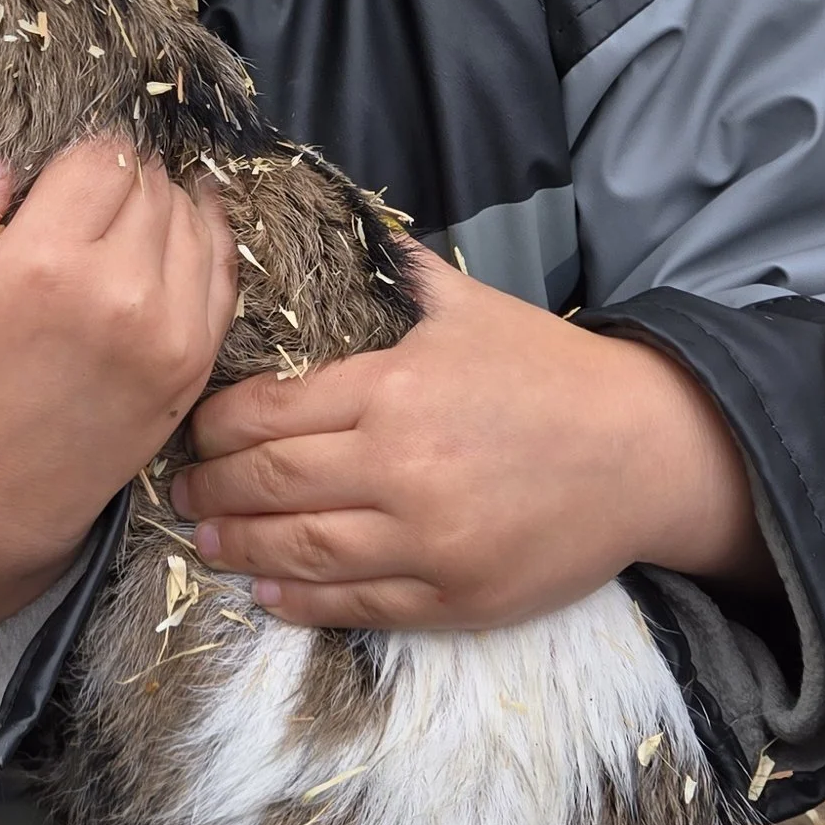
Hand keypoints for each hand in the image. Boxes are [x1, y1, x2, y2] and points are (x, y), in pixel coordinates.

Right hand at [0, 140, 235, 719]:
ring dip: (163, 205)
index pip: (104, 156)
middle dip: (121, 178)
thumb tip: (8, 164)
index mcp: (44, 263)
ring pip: (191, 217)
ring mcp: (169, 330)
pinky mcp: (195, 362)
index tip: (65, 176)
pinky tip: (179, 231)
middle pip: (150, 182)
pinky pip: (222, 270)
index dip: (84, 154)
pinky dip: (205, 240)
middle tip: (89, 203)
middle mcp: (119, 292)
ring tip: (124, 223)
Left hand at [168, 245, 766, 630]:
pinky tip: (268, 591)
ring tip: (205, 538)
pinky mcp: (457, 596)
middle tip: (179, 486)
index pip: (268, 412)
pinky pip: (358, 605)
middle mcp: (402, 468)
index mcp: (394, 387)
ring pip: (302, 551)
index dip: (215, 424)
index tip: (192, 425)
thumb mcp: (464, 303)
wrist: (645, 450)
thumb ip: (387, 271)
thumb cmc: (548, 369)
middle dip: (211, 486)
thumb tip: (317, 219)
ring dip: (240, 547)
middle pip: (271, 484)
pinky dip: (302, 602)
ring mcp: (429, 541)